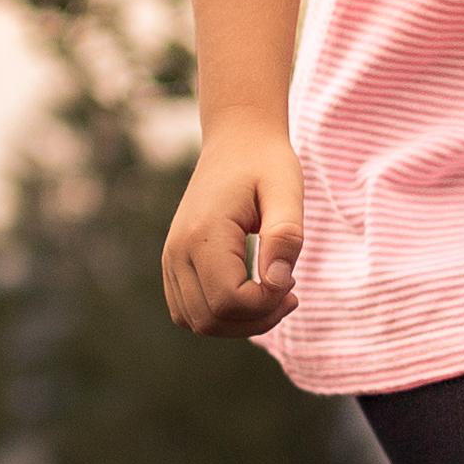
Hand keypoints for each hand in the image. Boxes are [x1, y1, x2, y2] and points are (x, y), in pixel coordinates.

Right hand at [164, 121, 304, 337]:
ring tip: (271, 296)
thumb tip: (278, 283)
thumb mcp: (286, 191)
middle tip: (289, 294)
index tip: (292, 284)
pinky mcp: (174, 263)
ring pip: (197, 322)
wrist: (236, 140)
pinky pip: (189, 311)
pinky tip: (250, 296)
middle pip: (211, 319)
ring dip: (239, 323)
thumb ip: (285, 236)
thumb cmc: (266, 164)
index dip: (265, 305)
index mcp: (204, 233)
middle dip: (256, 319)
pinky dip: (221, 316)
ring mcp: (171, 258)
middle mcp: (178, 250)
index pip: (228, 300)